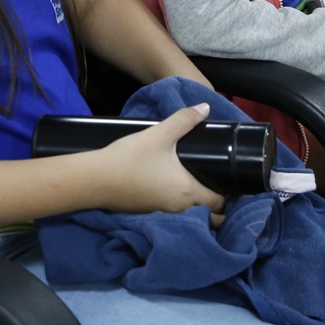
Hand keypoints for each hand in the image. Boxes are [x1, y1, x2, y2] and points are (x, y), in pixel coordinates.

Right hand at [97, 103, 226, 224]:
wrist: (95, 179)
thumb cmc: (131, 158)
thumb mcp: (159, 134)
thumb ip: (184, 120)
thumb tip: (206, 108)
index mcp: (188, 192)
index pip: (220, 203)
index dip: (228, 194)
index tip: (228, 180)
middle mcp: (180, 209)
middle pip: (209, 215)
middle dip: (216, 205)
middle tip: (215, 183)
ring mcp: (163, 213)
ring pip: (191, 216)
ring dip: (198, 207)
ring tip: (196, 184)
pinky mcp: (149, 213)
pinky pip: (174, 214)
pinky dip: (179, 207)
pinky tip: (172, 188)